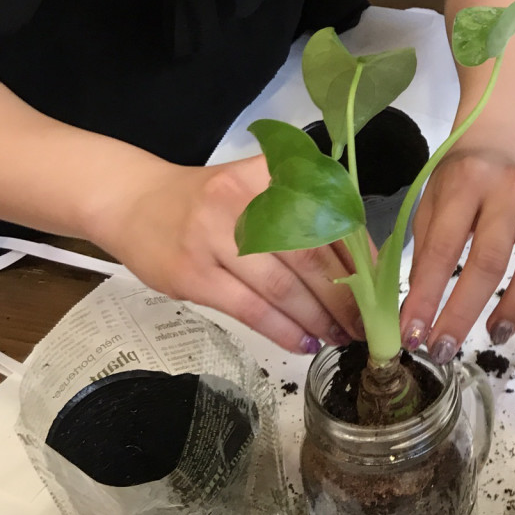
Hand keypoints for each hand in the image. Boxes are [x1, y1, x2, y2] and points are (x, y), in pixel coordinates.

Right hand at [89, 155, 362, 353]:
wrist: (134, 201)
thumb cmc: (210, 201)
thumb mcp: (257, 189)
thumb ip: (304, 215)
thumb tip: (361, 266)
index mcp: (271, 172)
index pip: (330, 217)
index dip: (360, 259)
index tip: (380, 290)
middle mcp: (245, 197)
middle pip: (311, 255)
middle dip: (344, 297)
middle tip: (364, 325)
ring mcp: (215, 235)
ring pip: (283, 287)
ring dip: (317, 319)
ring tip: (337, 338)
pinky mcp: (193, 273)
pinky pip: (251, 308)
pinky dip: (282, 329)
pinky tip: (301, 342)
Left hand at [399, 139, 514, 363]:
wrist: (498, 138)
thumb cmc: (459, 177)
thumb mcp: (430, 200)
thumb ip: (425, 249)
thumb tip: (419, 311)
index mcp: (465, 183)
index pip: (443, 247)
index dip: (427, 295)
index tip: (412, 335)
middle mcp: (506, 190)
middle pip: (490, 259)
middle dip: (464, 311)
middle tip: (444, 349)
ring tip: (495, 335)